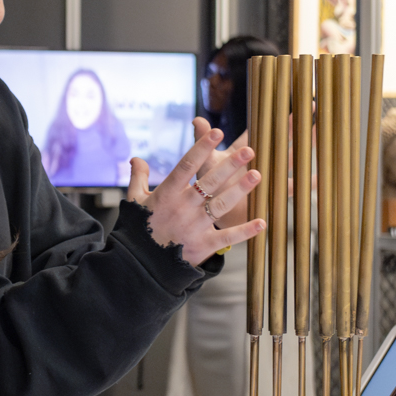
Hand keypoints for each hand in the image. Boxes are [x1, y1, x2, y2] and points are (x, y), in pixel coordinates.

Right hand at [128, 118, 264, 265]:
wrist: (141, 264)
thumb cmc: (139, 228)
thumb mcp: (134, 201)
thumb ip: (138, 177)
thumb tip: (136, 158)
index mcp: (167, 194)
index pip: (186, 166)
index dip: (201, 148)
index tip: (217, 132)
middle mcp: (183, 207)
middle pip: (209, 182)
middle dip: (229, 165)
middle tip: (249, 150)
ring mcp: (194, 226)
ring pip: (221, 205)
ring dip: (240, 190)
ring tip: (257, 175)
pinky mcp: (204, 244)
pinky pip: (227, 237)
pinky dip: (245, 231)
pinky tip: (261, 222)